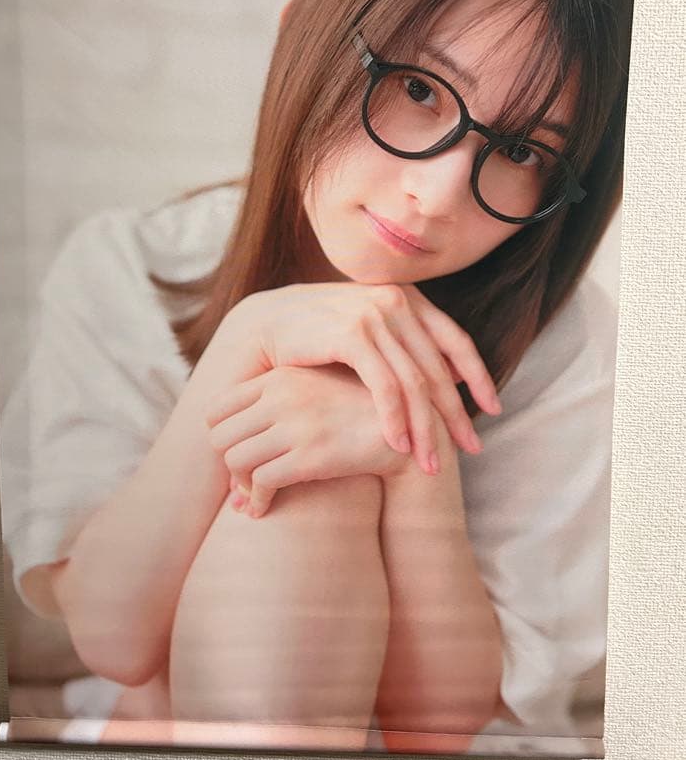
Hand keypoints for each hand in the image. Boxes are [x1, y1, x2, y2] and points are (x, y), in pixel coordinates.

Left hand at [207, 363, 414, 516]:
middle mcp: (282, 396)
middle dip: (226, 465)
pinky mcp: (309, 456)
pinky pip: (261, 483)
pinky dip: (257, 501)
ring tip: (253, 495)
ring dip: (239, 486)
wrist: (404, 429)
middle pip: (219, 436)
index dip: (221, 436)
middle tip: (242, 480)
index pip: (217, 407)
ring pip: (235, 461)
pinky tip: (264, 509)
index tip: (235, 453)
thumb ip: (271, 403)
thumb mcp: (311, 391)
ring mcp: (295, 425)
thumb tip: (220, 435)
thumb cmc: (351, 413)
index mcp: (279, 376)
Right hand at [228, 282, 499, 474]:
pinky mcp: (352, 334)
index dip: (479, 376)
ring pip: (415, 381)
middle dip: (455, 414)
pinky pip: (384, 385)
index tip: (494, 409)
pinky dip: (394, 418)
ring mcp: (374, 315)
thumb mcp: (370, 335)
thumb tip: (455, 375)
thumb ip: (409, 348)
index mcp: (406, 297)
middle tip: (471, 449)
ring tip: (432, 462)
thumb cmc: (318, 334)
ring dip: (426, 427)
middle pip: (439, 366)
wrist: (264, 323)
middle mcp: (395, 300)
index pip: (456, 340)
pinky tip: (398, 445)